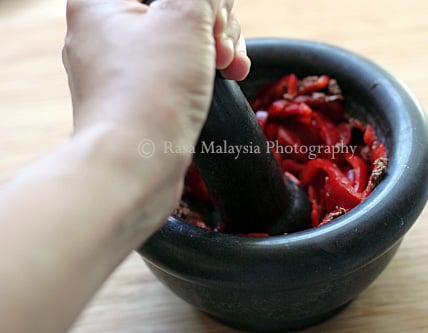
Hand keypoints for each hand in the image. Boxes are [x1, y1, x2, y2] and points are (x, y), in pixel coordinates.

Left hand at [63, 0, 249, 148]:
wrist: (134, 165)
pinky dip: (202, 70)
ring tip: (231, 67)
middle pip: (176, 6)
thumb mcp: (186, 17)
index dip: (200, 0)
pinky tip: (227, 77)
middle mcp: (104, 31)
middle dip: (213, 22)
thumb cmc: (150, 93)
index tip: (215, 17)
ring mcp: (120, 67)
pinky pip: (175, 69)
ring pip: (181, 38)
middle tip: (223, 45)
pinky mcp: (137, 96)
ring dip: (216, 46)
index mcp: (101, 1)